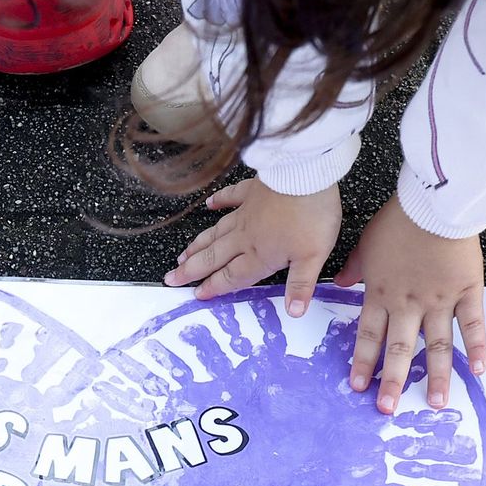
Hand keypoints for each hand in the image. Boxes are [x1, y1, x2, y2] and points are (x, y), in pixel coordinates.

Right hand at [164, 180, 342, 315]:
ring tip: (182, 255)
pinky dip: (218, 201)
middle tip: (172, 278)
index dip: (214, 287)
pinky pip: (230, 197)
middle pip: (214, 257)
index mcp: (260, 255)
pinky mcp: (252, 191)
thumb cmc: (312, 216)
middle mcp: (246, 237)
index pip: (232, 276)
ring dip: (199, 245)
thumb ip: (300, 285)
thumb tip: (294, 312)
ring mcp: (246, 212)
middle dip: (192, 270)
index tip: (196, 294)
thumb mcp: (313, 257)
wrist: (308, 173)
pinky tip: (208, 205)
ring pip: (216, 233)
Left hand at [334, 197, 485, 414]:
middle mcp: (408, 303)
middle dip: (393, 381)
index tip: (358, 386)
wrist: (433, 201)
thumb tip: (339, 283)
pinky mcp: (466, 290)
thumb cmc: (400, 217)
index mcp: (381, 293)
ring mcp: (439, 300)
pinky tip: (477, 371)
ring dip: (436, 376)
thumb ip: (354, 268)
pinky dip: (476, 347)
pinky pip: (472, 324)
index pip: (368, 336)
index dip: (363, 362)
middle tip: (388, 408)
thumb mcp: (366, 242)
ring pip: (436, 345)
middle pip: (399, 349)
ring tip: (436, 403)